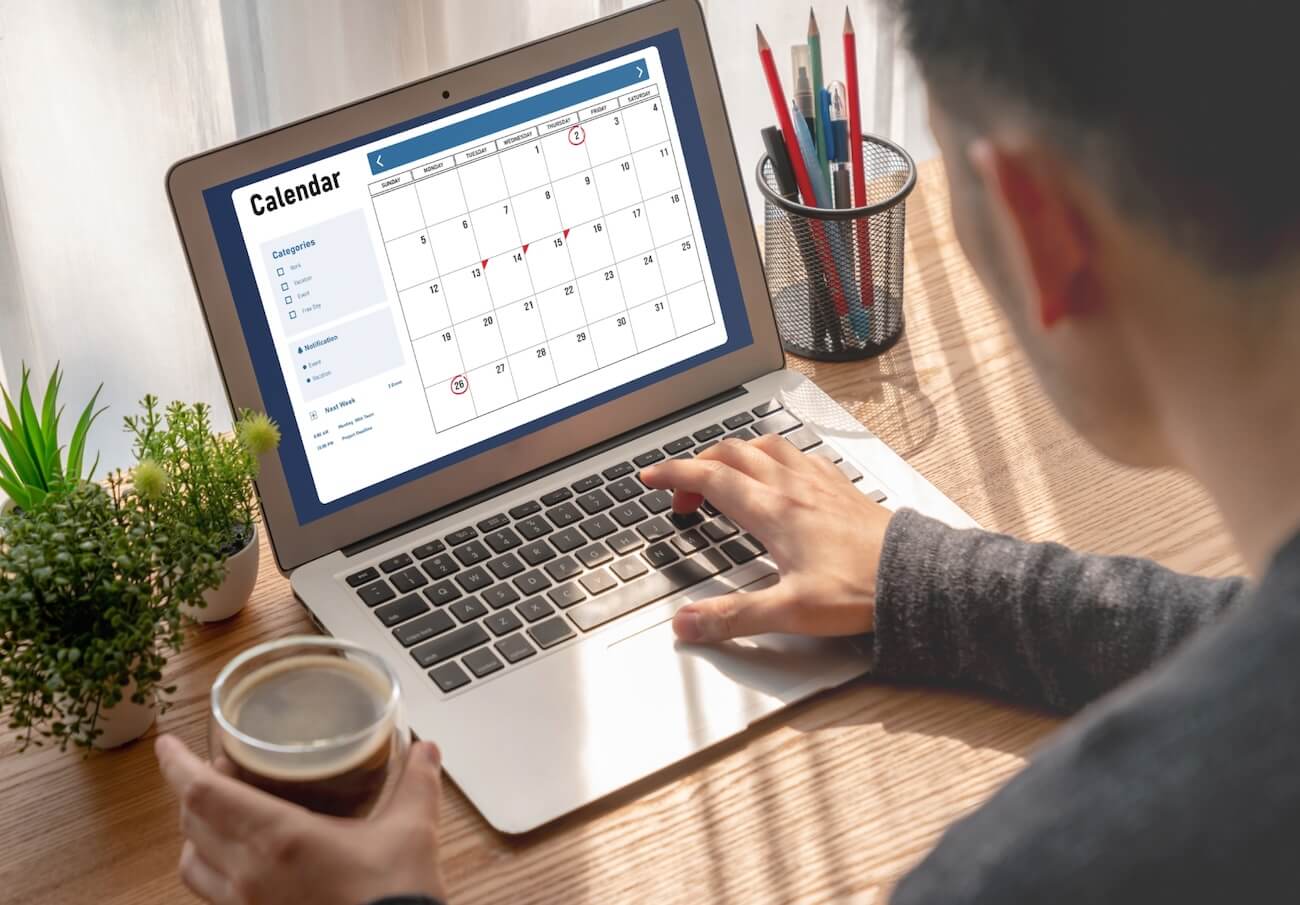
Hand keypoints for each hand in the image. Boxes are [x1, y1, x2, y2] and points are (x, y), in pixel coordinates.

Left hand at [155, 734, 447, 904]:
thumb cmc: (394, 897)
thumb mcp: (411, 832)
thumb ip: (416, 784)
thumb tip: (425, 749)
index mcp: (279, 838)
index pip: (203, 794)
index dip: (177, 765)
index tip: (167, 744)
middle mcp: (249, 874)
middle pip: (191, 823)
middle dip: (193, 790)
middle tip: (214, 767)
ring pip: (192, 864)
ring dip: (196, 833)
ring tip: (219, 814)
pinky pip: (213, 895)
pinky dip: (212, 869)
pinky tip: (243, 861)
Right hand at [639, 434, 893, 642]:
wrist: (915, 576)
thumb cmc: (860, 589)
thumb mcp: (789, 612)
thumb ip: (732, 617)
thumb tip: (687, 624)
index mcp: (773, 512)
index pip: (710, 478)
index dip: (674, 474)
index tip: (651, 477)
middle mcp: (792, 487)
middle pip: (732, 454)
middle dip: (698, 465)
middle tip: (683, 491)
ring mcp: (819, 482)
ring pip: (766, 447)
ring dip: (737, 453)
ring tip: (725, 473)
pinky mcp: (841, 486)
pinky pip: (800, 455)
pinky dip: (776, 457)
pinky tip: (782, 474)